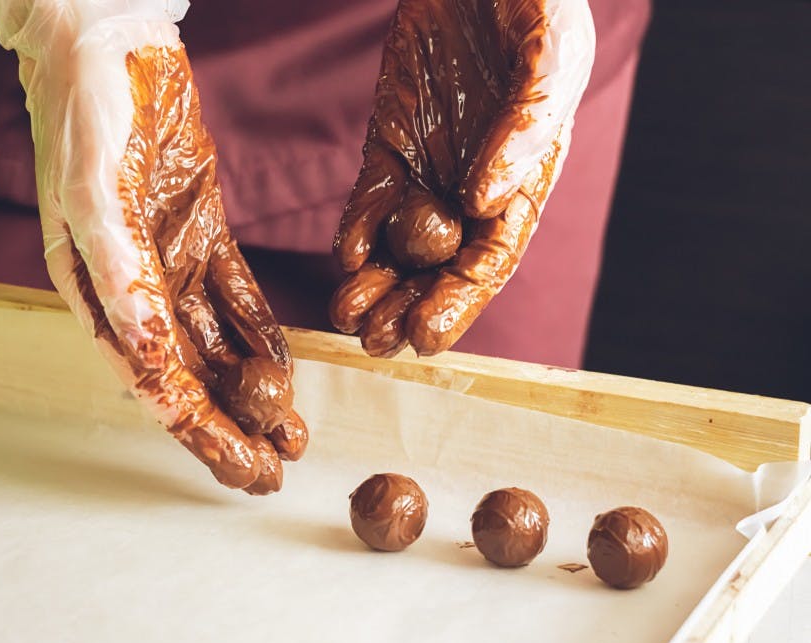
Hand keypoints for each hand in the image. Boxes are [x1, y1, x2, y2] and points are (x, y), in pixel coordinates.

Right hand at [0, 0, 306, 493]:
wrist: (107, 39)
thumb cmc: (86, 111)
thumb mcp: (93, 193)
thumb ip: (118, 275)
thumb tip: (145, 355)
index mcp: (94, 289)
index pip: (153, 380)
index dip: (199, 429)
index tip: (243, 467)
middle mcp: (131, 287)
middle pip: (187, 375)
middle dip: (232, 426)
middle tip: (276, 468)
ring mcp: (168, 259)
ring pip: (214, 344)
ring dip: (251, 390)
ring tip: (291, 432)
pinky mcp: (199, 230)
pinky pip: (234, 293)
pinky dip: (259, 331)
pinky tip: (284, 367)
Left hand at [330, 0, 594, 356]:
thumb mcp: (547, 50)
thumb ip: (527, 125)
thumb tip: (485, 201)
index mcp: (525, 180)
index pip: (492, 257)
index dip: (460, 302)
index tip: (424, 335)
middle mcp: (476, 189)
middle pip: (441, 267)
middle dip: (409, 309)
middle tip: (376, 342)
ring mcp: (430, 172)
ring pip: (400, 248)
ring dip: (374, 287)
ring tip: (348, 316)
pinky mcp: (389, 149)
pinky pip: (369, 204)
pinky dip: (356, 234)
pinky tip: (345, 259)